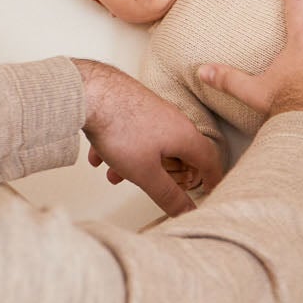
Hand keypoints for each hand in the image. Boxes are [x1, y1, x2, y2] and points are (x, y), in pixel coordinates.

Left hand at [74, 60, 223, 215]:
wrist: (90, 91)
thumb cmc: (120, 127)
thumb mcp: (145, 173)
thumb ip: (167, 195)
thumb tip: (187, 211)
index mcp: (184, 135)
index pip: (209, 160)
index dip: (212, 178)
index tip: (210, 189)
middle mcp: (173, 119)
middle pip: (178, 153)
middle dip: (163, 175)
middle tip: (156, 187)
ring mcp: (153, 109)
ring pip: (150, 144)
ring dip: (135, 163)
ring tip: (113, 175)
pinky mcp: (133, 104)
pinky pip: (132, 131)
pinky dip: (120, 147)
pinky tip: (98, 157)